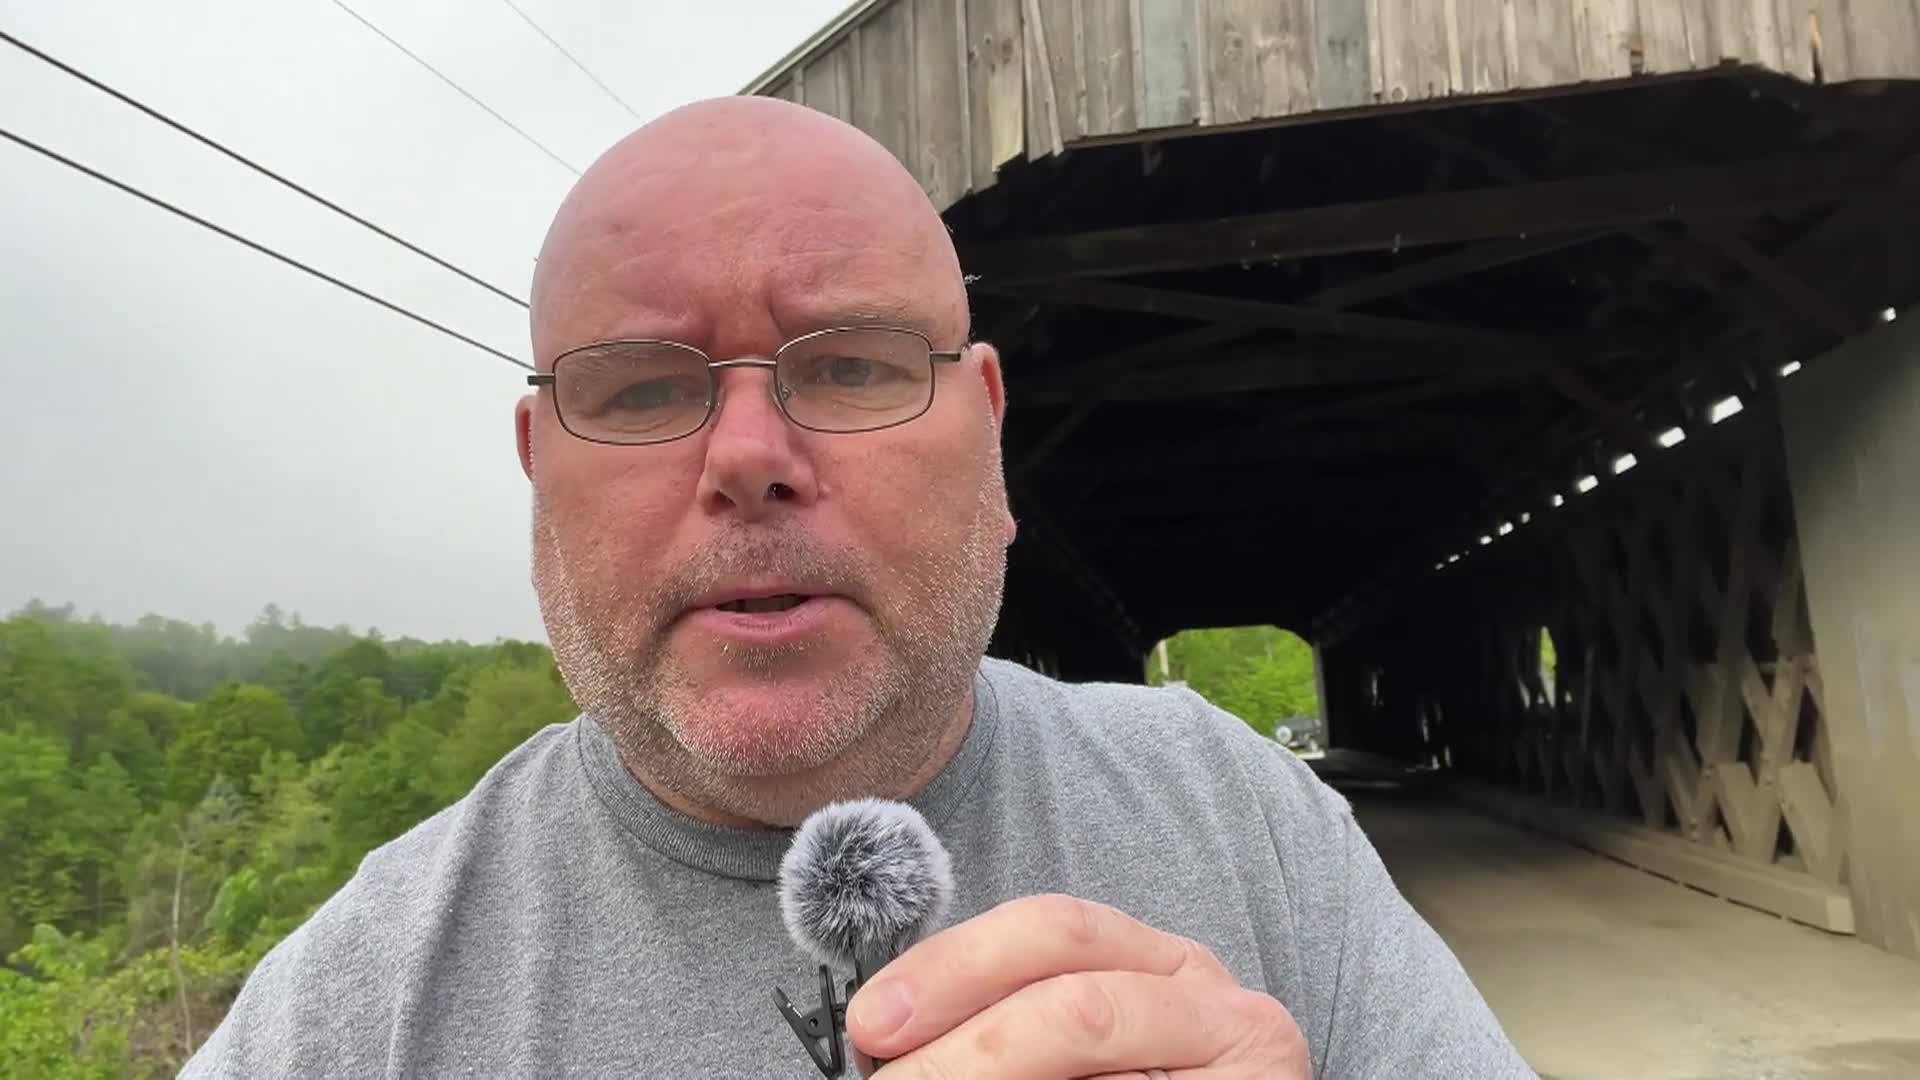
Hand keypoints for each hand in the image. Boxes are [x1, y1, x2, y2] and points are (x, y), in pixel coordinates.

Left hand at [844, 893, 1309, 1078]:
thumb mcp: (1082, 1050)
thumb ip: (1007, 1028)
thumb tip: (893, 1049)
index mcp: (1164, 966)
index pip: (1052, 931)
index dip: (952, 966)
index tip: (871, 1020)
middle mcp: (1215, 1001)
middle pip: (1073, 995)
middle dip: (964, 1037)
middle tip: (892, 1078)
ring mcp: (1246, 1059)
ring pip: (1093, 1046)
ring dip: (992, 1075)